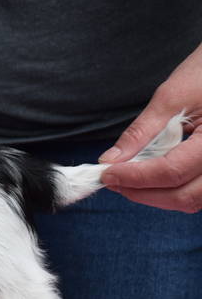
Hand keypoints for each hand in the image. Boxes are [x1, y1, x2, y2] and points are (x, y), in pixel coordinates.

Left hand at [98, 44, 201, 212]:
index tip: (106, 175)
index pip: (172, 171)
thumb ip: (140, 133)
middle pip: (185, 196)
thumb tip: (110, 160)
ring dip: (158, 196)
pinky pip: (199, 191)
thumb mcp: (170, 98)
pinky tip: (152, 179)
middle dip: (144, 193)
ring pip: (193, 200)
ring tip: (129, 181)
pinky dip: (174, 191)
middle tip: (114, 181)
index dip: (134, 177)